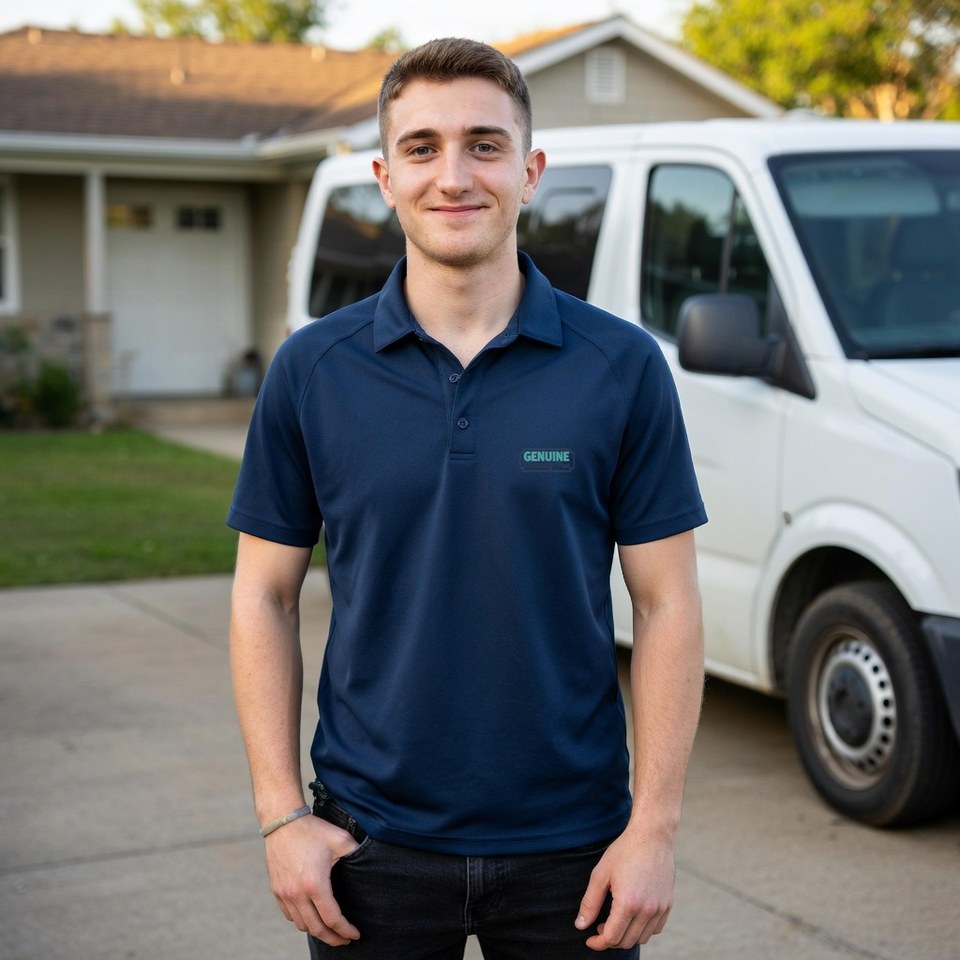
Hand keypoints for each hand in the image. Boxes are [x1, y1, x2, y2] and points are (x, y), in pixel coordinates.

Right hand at [264, 814, 361, 944]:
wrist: (283, 821)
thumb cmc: (313, 830)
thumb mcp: (340, 839)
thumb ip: (357, 853)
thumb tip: (372, 861)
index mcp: (315, 885)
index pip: (333, 919)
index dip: (346, 930)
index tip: (355, 935)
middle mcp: (297, 894)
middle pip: (317, 929)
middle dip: (333, 938)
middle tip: (345, 940)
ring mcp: (284, 894)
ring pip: (301, 925)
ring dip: (317, 931)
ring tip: (330, 931)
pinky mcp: (276, 890)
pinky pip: (289, 915)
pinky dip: (302, 922)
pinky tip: (312, 918)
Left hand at [574, 826, 675, 950]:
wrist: (652, 835)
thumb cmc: (624, 851)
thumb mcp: (601, 874)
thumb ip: (590, 903)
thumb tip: (580, 925)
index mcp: (628, 904)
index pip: (612, 938)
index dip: (598, 943)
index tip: (589, 939)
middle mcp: (647, 910)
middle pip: (627, 941)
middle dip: (610, 939)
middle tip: (600, 927)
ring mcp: (660, 908)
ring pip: (642, 938)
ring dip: (627, 935)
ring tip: (615, 920)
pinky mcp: (668, 904)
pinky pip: (655, 929)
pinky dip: (643, 929)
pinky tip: (633, 916)